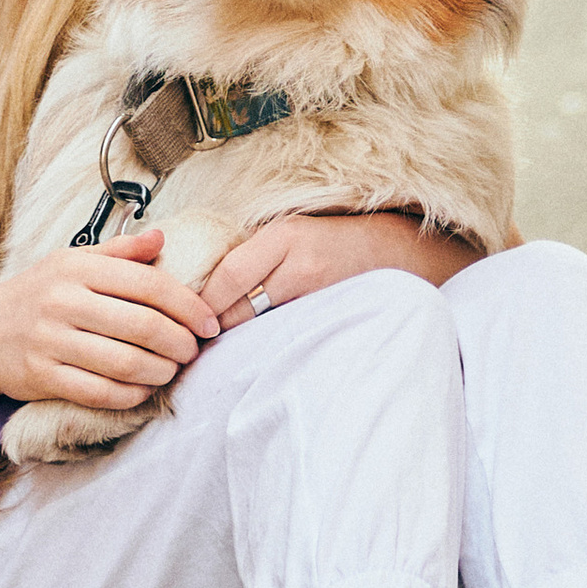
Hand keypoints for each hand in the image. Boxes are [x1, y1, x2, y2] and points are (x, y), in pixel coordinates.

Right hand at [0, 228, 219, 412]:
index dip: (187, 305)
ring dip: (161, 371)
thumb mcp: (69, 261)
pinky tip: (144, 389)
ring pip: (125, 363)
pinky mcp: (43, 376)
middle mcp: (63, 299)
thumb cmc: (34, 296)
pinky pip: (100, 392)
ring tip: (172, 369)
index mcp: (77, 266)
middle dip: (180, 342)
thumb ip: (119, 252)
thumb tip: (162, 238)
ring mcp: (51, 340)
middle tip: (194, 350)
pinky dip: (131, 395)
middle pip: (143, 326)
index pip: (148, 283)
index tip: (209, 322)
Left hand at [203, 209, 473, 329]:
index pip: (227, 275)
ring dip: (239, 341)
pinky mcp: (332, 316)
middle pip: (239, 306)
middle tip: (194, 343)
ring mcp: (319, 293)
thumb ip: (255, 253)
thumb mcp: (294, 233)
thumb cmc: (337, 241)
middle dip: (215, 328)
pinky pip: (288, 337)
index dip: (203, 303)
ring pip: (260, 327)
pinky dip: (270, 346)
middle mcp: (300, 263)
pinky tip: (261, 354)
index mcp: (284, 235)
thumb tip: (204, 285)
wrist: (399, 253)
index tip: (187, 320)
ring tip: (222, 353)